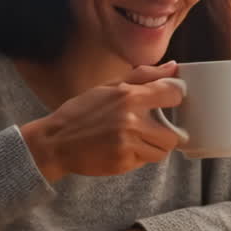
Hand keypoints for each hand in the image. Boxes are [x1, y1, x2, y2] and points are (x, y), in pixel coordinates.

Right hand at [21, 62, 185, 181]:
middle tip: (152, 129)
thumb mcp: (110, 86)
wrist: (56, 141)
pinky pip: (146, 161)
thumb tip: (173, 67)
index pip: (174, 94)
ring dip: (154, 147)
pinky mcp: (123, 162)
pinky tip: (125, 148)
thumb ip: (144, 76)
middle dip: (166, 133)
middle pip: (174, 134)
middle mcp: (131, 120)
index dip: (175, 98)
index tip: (169, 101)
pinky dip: (140, 156)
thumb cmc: (82, 112)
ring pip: (163, 151)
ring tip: (137, 140)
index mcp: (129, 96)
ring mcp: (128, 144)